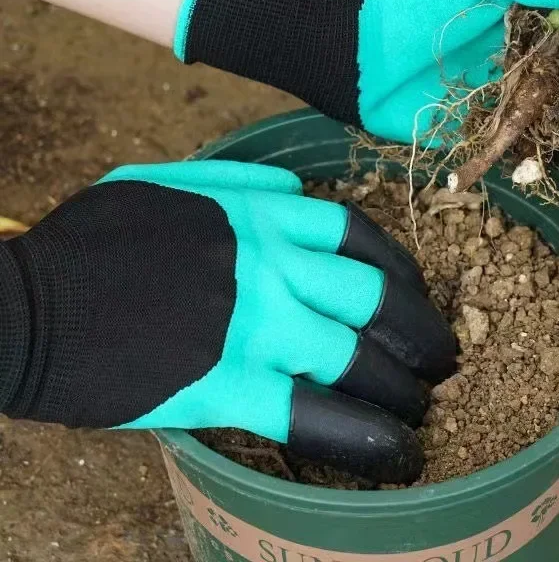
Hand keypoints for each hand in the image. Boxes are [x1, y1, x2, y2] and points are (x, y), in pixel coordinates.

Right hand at [0, 161, 455, 483]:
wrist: (30, 304)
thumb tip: (296, 187)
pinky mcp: (225, 384)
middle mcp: (270, 262)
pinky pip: (312, 415)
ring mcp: (252, 322)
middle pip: (373, 298)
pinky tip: (393, 453)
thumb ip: (240, 184)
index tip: (413, 298)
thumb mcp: (169, 184)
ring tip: (420, 412)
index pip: (357, 237)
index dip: (398, 272)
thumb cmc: (95, 242)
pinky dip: (361, 437)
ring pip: (355, 357)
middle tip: (440, 361)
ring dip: (400, 389)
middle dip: (420, 333)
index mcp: (259, 213)